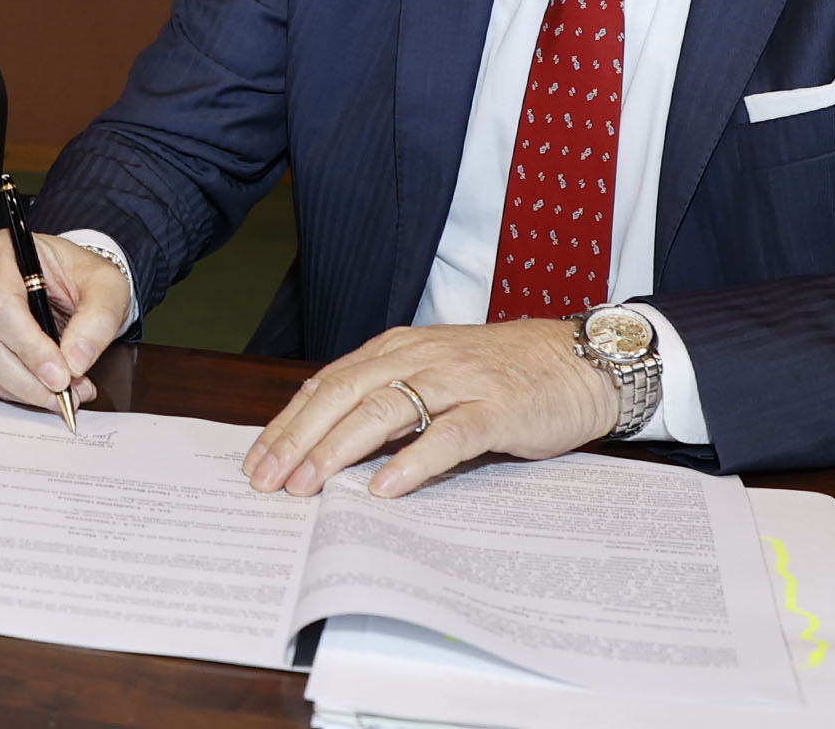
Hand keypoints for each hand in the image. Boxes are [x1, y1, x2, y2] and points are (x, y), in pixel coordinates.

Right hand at [0, 229, 130, 411]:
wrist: (72, 281)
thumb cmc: (84, 276)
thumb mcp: (107, 287)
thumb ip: (97, 320)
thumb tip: (75, 361)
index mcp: (0, 252)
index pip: (0, 304)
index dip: (29, 346)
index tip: (61, 376)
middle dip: (26, 376)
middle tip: (67, 393)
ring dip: (22, 388)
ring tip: (64, 395)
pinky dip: (14, 390)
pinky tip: (44, 391)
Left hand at [242, 320, 617, 498]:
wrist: (576, 360)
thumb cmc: (501, 375)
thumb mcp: (434, 374)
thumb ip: (388, 398)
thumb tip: (327, 443)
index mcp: (399, 348)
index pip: (328, 383)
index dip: (289, 422)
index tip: (257, 461)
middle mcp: (420, 357)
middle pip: (344, 394)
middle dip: (299, 438)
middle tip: (267, 480)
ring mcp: (458, 380)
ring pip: (386, 409)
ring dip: (340, 449)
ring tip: (309, 485)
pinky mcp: (496, 408)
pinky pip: (447, 435)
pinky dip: (413, 461)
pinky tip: (385, 487)